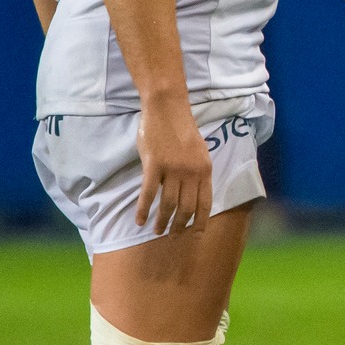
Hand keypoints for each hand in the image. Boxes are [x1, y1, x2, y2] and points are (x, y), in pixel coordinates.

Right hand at [136, 98, 212, 236]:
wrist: (167, 108)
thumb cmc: (181, 129)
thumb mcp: (198, 152)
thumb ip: (196, 172)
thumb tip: (191, 192)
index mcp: (205, 169)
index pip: (206, 202)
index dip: (201, 221)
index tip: (196, 234)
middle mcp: (192, 172)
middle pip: (187, 207)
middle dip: (180, 225)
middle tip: (172, 236)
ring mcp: (173, 169)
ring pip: (168, 204)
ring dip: (162, 221)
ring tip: (157, 231)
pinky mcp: (154, 165)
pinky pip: (148, 194)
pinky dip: (142, 209)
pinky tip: (139, 220)